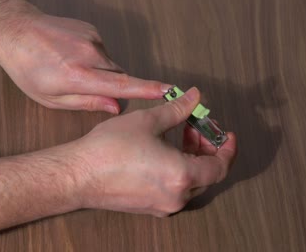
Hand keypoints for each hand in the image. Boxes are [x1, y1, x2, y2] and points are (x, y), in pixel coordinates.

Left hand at [0, 12, 169, 113]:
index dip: (147, 90)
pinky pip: (101, 51)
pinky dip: (92, 58)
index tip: (168, 91)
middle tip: (87, 90)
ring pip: (110, 64)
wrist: (13, 29)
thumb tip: (115, 108)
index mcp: (77, 76)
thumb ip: (86, 103)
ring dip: (99, 72)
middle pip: (119, 76)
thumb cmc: (26, 67)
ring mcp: (91, 39)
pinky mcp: (91, 29)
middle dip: (111, 87)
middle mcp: (89, 55)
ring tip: (71, 70)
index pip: (121, 85)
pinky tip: (71, 56)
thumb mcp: (50, 98)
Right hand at [70, 87, 236, 216]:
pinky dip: (177, 170)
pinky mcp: (148, 206)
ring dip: (190, 158)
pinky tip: (163, 151)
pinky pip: (173, 188)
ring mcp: (161, 205)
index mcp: (181, 177)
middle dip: (205, 148)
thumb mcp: (147, 121)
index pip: (220, 166)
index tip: (226, 134)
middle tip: (196, 127)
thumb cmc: (108, 150)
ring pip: (189, 182)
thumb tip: (194, 98)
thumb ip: (177, 110)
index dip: (227, 148)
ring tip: (178, 135)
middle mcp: (175, 197)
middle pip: (206, 175)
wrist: (78, 175)